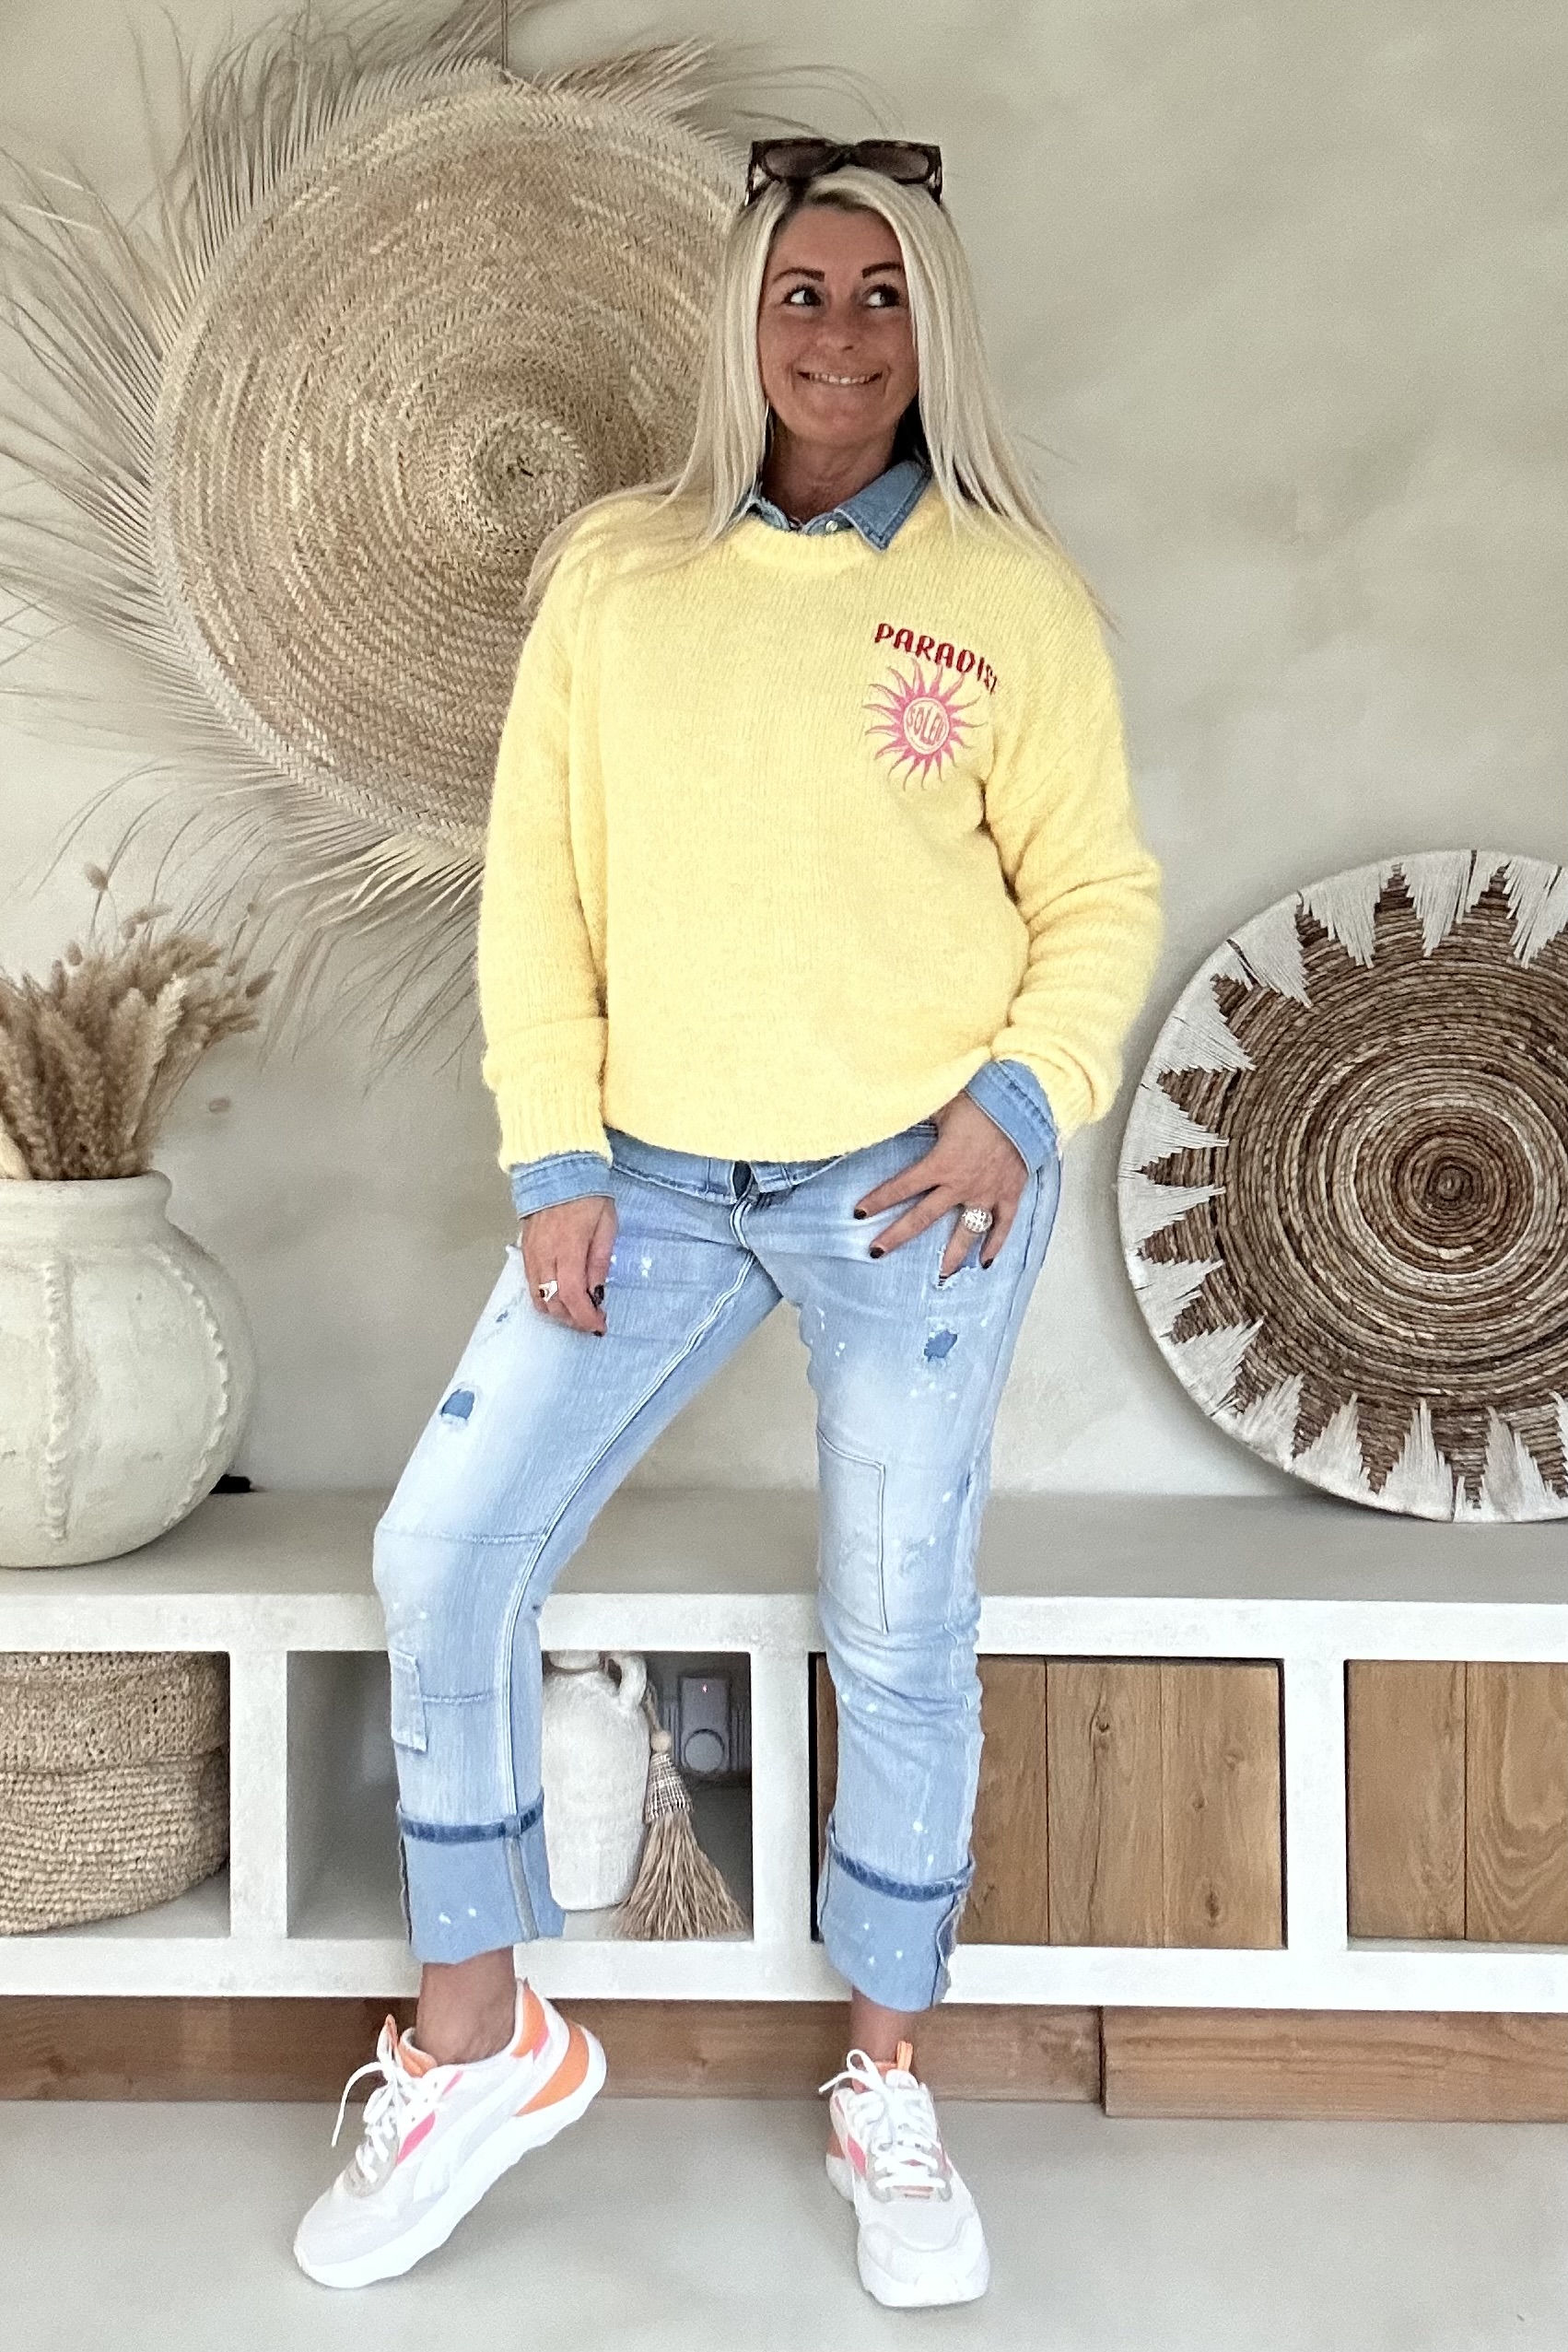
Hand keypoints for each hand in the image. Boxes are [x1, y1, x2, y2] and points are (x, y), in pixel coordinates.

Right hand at [519, 1194, 616, 1334]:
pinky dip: (545, 1298)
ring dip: (559, 1312)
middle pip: (553, 1302)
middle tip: (592, 1319)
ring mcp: (531, 1254)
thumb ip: (600, 1260)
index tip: (599, 1325)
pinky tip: (561, 1296)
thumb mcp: (606, 1224)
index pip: (573, 1295)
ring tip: (578, 1310)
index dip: (585, 1317)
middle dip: (573, 1319)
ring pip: (538, 1298)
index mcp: (568, 1247)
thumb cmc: (587, 1195)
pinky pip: (531, 1285)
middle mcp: (544, 1254)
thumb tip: (597, 1292)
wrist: (556, 1169)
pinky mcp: (524, 1251)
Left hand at [853, 1093, 1027, 1277]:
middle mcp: (960, 1185)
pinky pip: (1003, 1226)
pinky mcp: (1010, 1193)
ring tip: (939, 1275)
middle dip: (896, 1236)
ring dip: (951, 1255)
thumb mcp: (944, 1104)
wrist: (1026, 1107)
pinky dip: (995, 1244)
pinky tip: (985, 1262)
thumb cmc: (984, 1101)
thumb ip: (920, 1114)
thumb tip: (894, 1110)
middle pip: (922, 1218)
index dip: (878, 1199)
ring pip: (965, 1232)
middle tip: (876, 1252)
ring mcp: (986, 1193)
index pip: (901, 1186)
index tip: (859, 1212)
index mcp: (941, 1163)